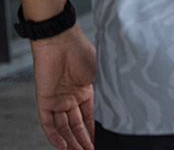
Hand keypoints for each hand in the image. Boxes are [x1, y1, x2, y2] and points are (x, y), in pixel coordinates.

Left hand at [30, 25, 95, 149]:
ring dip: (70, 141)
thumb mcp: (100, 72)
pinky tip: (63, 146)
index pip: (89, 116)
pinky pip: (48, 123)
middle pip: (75, 125)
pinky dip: (54, 135)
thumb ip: (105, 88)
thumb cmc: (82, 50)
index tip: (100, 141)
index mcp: (85, 90)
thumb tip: (122, 99)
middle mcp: (71, 97)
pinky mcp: (45, 100)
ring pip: (62, 127)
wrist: (62, 40)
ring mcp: (58, 99)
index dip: (94, 129)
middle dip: (82, 140)